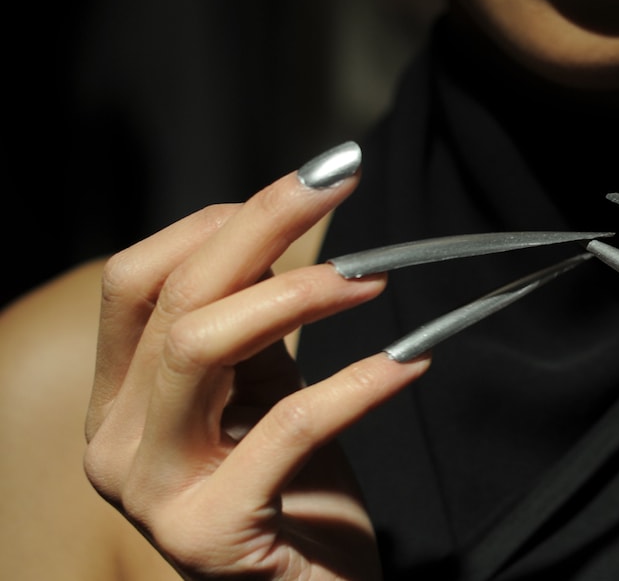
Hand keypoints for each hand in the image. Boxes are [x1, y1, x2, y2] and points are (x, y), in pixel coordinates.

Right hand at [83, 148, 428, 579]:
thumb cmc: (297, 495)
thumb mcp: (265, 391)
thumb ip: (256, 322)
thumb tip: (285, 228)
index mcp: (120, 398)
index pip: (138, 278)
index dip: (221, 220)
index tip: (309, 184)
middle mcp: (115, 441)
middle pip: (172, 297)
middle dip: (262, 224)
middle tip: (341, 180)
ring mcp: (151, 490)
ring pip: (200, 346)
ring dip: (297, 294)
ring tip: (374, 279)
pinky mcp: (208, 533)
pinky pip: (286, 428)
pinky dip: (356, 383)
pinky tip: (409, 361)